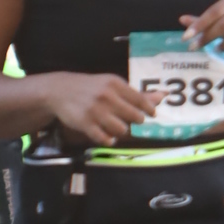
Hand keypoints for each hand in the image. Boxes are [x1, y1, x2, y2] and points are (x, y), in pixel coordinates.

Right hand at [42, 70, 157, 141]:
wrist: (60, 90)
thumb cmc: (91, 88)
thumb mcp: (112, 85)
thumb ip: (136, 94)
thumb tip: (162, 96)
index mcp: (115, 84)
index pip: (139, 99)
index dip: (148, 109)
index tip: (152, 115)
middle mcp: (107, 97)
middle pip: (134, 116)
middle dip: (136, 121)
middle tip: (132, 121)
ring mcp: (96, 111)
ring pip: (121, 129)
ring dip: (122, 132)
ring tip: (117, 128)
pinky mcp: (86, 124)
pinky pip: (105, 138)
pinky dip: (109, 139)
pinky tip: (107, 135)